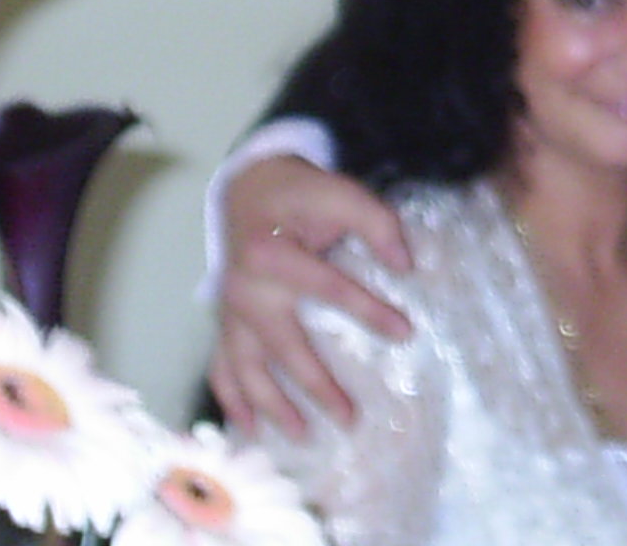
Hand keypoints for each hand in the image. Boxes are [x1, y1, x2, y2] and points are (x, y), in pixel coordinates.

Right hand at [207, 155, 413, 438]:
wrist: (251, 189)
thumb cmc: (301, 195)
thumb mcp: (341, 193)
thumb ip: (377, 223)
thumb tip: (405, 265)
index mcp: (272, 253)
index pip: (329, 288)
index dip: (369, 310)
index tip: (405, 332)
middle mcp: (244, 288)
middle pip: (284, 345)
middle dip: (316, 386)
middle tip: (349, 419)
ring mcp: (230, 310)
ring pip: (246, 367)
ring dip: (272, 405)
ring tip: (303, 436)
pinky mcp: (225, 320)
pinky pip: (221, 365)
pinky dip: (231, 398)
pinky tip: (248, 428)